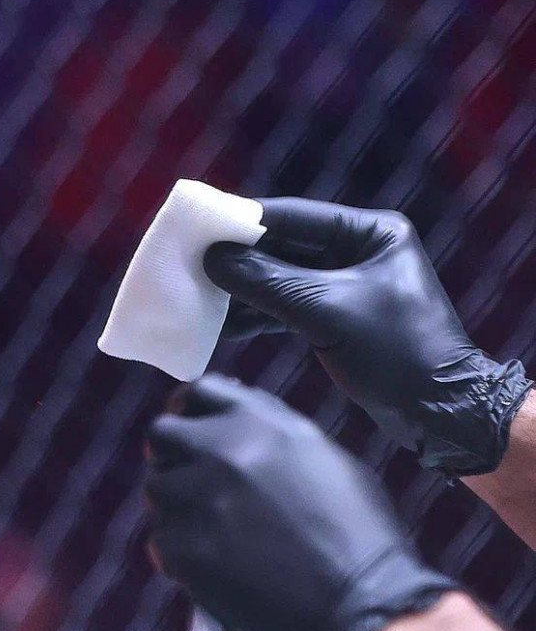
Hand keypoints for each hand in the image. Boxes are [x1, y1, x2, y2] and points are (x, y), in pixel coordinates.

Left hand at [146, 375, 457, 630]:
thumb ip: (269, 432)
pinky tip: (215, 567)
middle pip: (162, 435)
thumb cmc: (358, 533)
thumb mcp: (321, 455)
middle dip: (171, 456)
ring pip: (157, 490)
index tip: (187, 426)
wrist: (364, 603)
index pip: (197, 393)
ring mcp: (196, 498)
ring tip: (214, 533)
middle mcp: (220, 449)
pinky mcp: (183, 547)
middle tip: (187, 482)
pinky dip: (181, 555)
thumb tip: (232, 426)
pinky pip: (161, 541)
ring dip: (177, 508)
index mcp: (257, 421)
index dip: (188, 411)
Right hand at [204, 197, 531, 475]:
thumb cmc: (397, 352)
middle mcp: (358, 250)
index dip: (241, 222)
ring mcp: (346, 285)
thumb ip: (266, 282)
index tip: (197, 227)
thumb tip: (211, 259)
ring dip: (240, 291)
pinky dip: (254, 315)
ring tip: (196, 296)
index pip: (292, 217)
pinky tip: (219, 326)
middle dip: (236, 259)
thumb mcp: (325, 311)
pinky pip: (284, 306)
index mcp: (370, 233)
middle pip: (280, 247)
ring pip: (278, 279)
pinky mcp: (335, 317)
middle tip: (188, 263)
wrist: (441, 413)